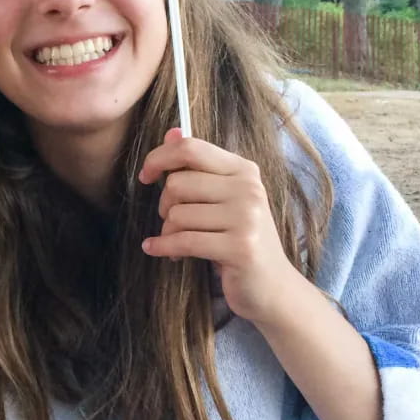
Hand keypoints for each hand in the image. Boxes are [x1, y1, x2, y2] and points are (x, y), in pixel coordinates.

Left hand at [138, 128, 304, 325]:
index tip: (146, 176)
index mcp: (243, 170)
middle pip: (178, 183)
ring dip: (168, 232)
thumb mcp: (223, 198)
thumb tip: (172, 132)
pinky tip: (157, 251)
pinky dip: (163, 247)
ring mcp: (247, 218)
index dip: (159, 158)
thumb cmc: (239, 238)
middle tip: (174, 222)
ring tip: (180, 243)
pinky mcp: (240, 248)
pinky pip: (183, 241)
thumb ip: (198, 166)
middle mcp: (248, 189)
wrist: (273, 287)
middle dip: (165, 205)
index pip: (190, 148)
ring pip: (177, 214)